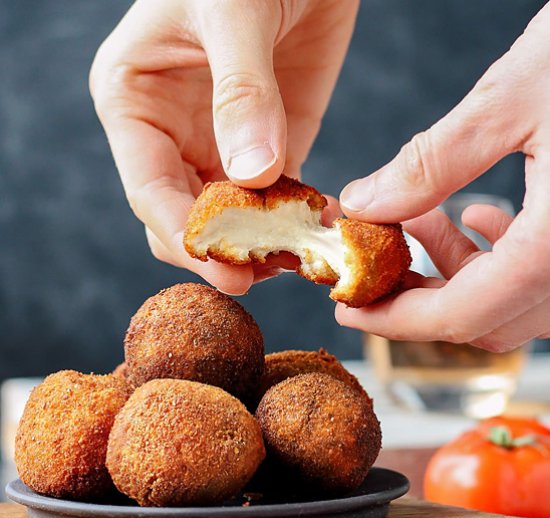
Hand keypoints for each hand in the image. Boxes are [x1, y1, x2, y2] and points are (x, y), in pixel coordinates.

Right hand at [90, 0, 356, 293]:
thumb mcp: (233, 10)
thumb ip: (240, 91)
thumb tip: (252, 173)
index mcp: (134, 102)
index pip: (149, 190)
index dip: (182, 235)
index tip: (223, 269)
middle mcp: (171, 132)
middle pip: (185, 215)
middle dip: (219, 249)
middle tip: (261, 274)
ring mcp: (220, 143)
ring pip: (228, 216)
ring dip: (256, 243)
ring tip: (291, 260)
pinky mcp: (269, 143)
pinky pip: (271, 196)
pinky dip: (288, 220)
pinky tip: (310, 232)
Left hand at [337, 4, 549, 351]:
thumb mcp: (514, 100)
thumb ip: (432, 162)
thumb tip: (364, 203)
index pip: (460, 314)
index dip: (392, 320)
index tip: (347, 310)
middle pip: (482, 318)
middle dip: (415, 298)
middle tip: (371, 269)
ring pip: (508, 300)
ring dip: (452, 271)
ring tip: (417, 221)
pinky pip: (537, 272)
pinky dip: (494, 255)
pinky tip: (475, 213)